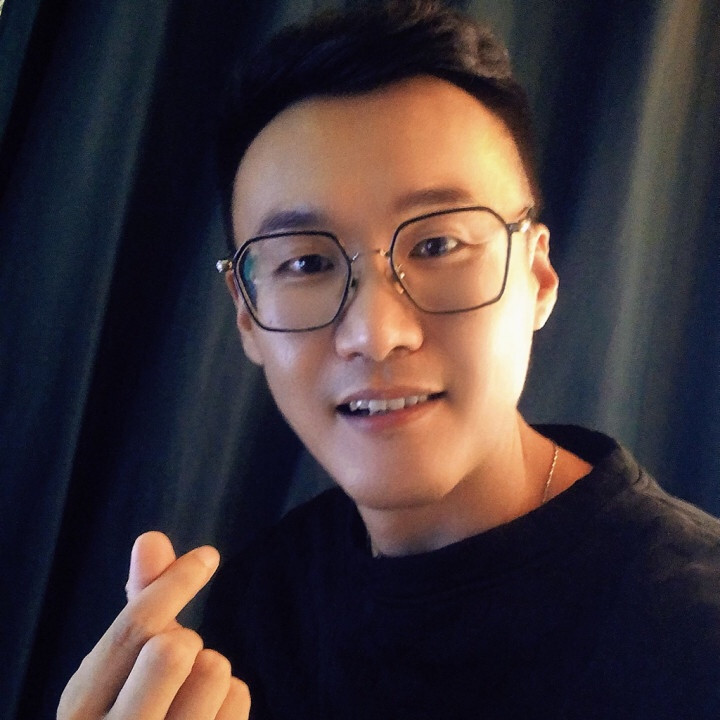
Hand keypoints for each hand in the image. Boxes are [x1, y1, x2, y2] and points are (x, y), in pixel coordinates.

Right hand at [57, 532, 249, 718]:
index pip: (134, 629)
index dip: (176, 582)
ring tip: (187, 697)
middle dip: (185, 641)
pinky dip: (230, 698)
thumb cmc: (131, 708)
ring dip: (210, 670)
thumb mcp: (121, 663)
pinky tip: (206, 719)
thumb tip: (151, 536)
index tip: (209, 556)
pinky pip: (239, 696)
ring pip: (215, 669)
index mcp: (80, 705)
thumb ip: (140, 601)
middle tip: (173, 664)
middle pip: (175, 648)